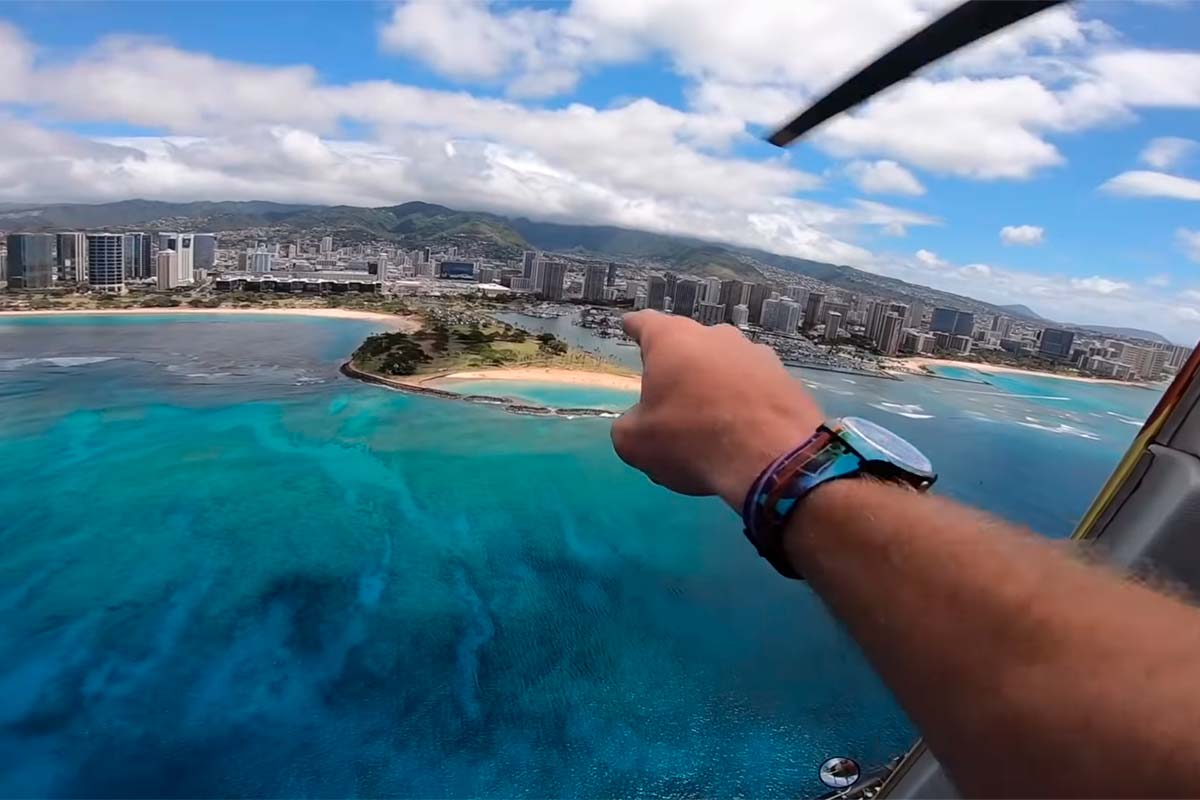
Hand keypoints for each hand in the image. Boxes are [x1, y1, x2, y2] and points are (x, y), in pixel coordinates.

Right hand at [611, 310, 823, 509]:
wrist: (774, 459)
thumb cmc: (692, 440)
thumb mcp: (635, 443)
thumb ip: (628, 425)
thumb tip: (639, 422)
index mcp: (673, 340)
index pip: (646, 323)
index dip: (635, 327)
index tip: (630, 326)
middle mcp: (716, 336)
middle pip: (688, 344)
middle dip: (677, 364)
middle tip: (669, 394)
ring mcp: (756, 354)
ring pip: (723, 364)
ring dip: (713, 383)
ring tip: (708, 419)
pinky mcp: (785, 378)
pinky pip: (752, 386)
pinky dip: (742, 401)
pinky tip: (740, 430)